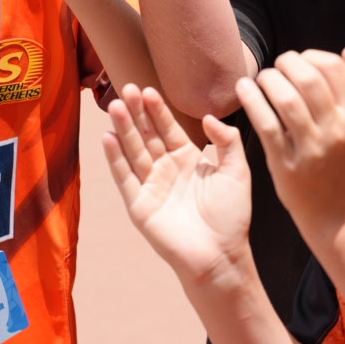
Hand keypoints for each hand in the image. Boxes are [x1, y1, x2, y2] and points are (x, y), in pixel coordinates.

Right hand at [104, 84, 254, 286]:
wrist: (221, 255)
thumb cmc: (231, 216)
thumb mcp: (237, 171)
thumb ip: (227, 141)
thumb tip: (209, 117)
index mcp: (187, 159)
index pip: (168, 128)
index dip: (158, 110)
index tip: (148, 89)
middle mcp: (166, 170)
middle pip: (147, 135)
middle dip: (137, 112)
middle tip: (126, 88)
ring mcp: (151, 187)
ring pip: (134, 151)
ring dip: (123, 129)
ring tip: (114, 105)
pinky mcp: (139, 205)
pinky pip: (125, 177)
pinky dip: (116, 158)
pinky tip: (108, 137)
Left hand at [235, 48, 344, 237]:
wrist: (338, 213)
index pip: (335, 68)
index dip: (313, 55)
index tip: (301, 60)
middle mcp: (337, 131)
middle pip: (309, 79)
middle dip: (287, 63)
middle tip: (278, 65)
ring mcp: (311, 149)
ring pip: (286, 99)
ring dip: (269, 79)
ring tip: (262, 78)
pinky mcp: (286, 164)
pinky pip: (267, 124)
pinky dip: (253, 101)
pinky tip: (244, 90)